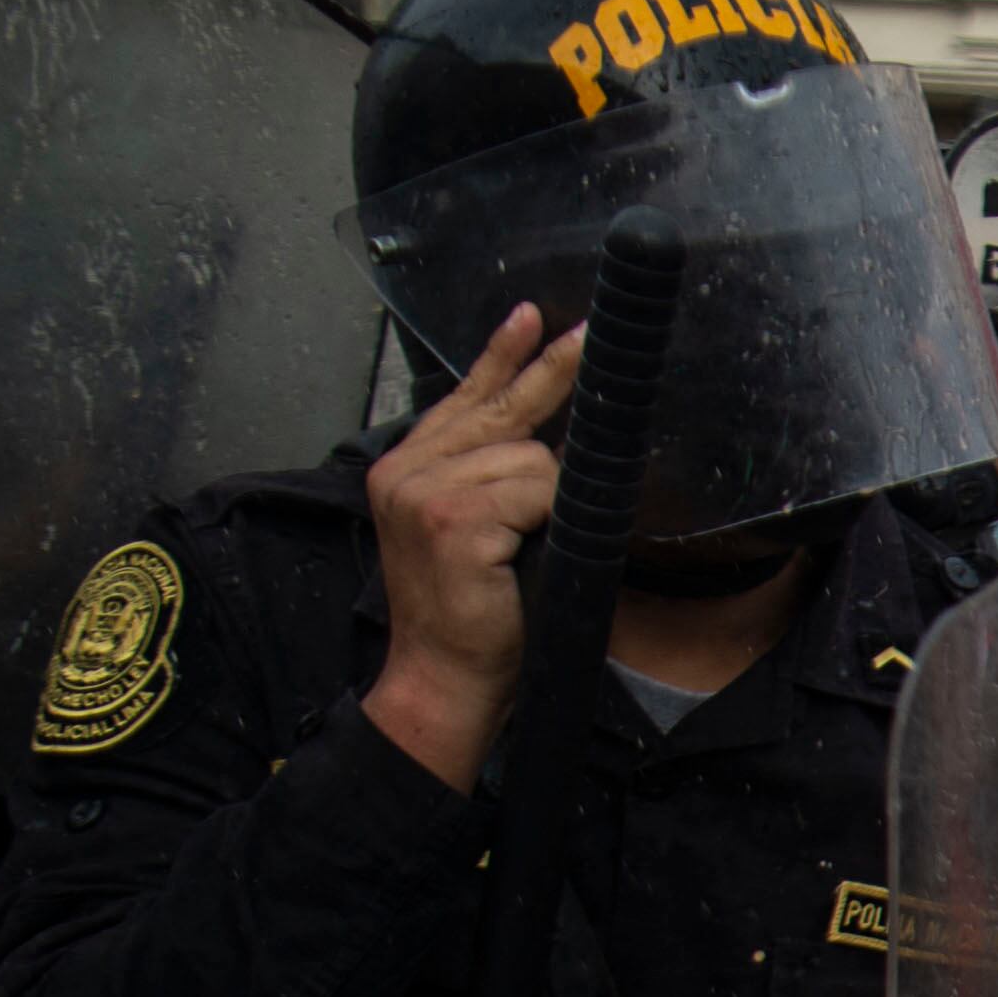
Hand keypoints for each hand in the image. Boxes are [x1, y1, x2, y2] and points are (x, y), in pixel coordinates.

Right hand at [359, 302, 582, 792]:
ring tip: (520, 547)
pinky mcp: (451, 517)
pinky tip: (518, 552)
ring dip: (548, 502)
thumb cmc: (471, 615)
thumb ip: (491, 478)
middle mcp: (405, 468)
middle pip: (500, 408)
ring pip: (528, 456)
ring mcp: (423, 490)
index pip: (464, 397)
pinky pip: (534, 490)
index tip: (530, 316)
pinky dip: (546, 519)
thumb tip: (546, 436)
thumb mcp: (478, 532)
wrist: (443, 679)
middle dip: (552, 371)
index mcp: (406, 467)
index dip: (502, 357)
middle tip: (592, 334)